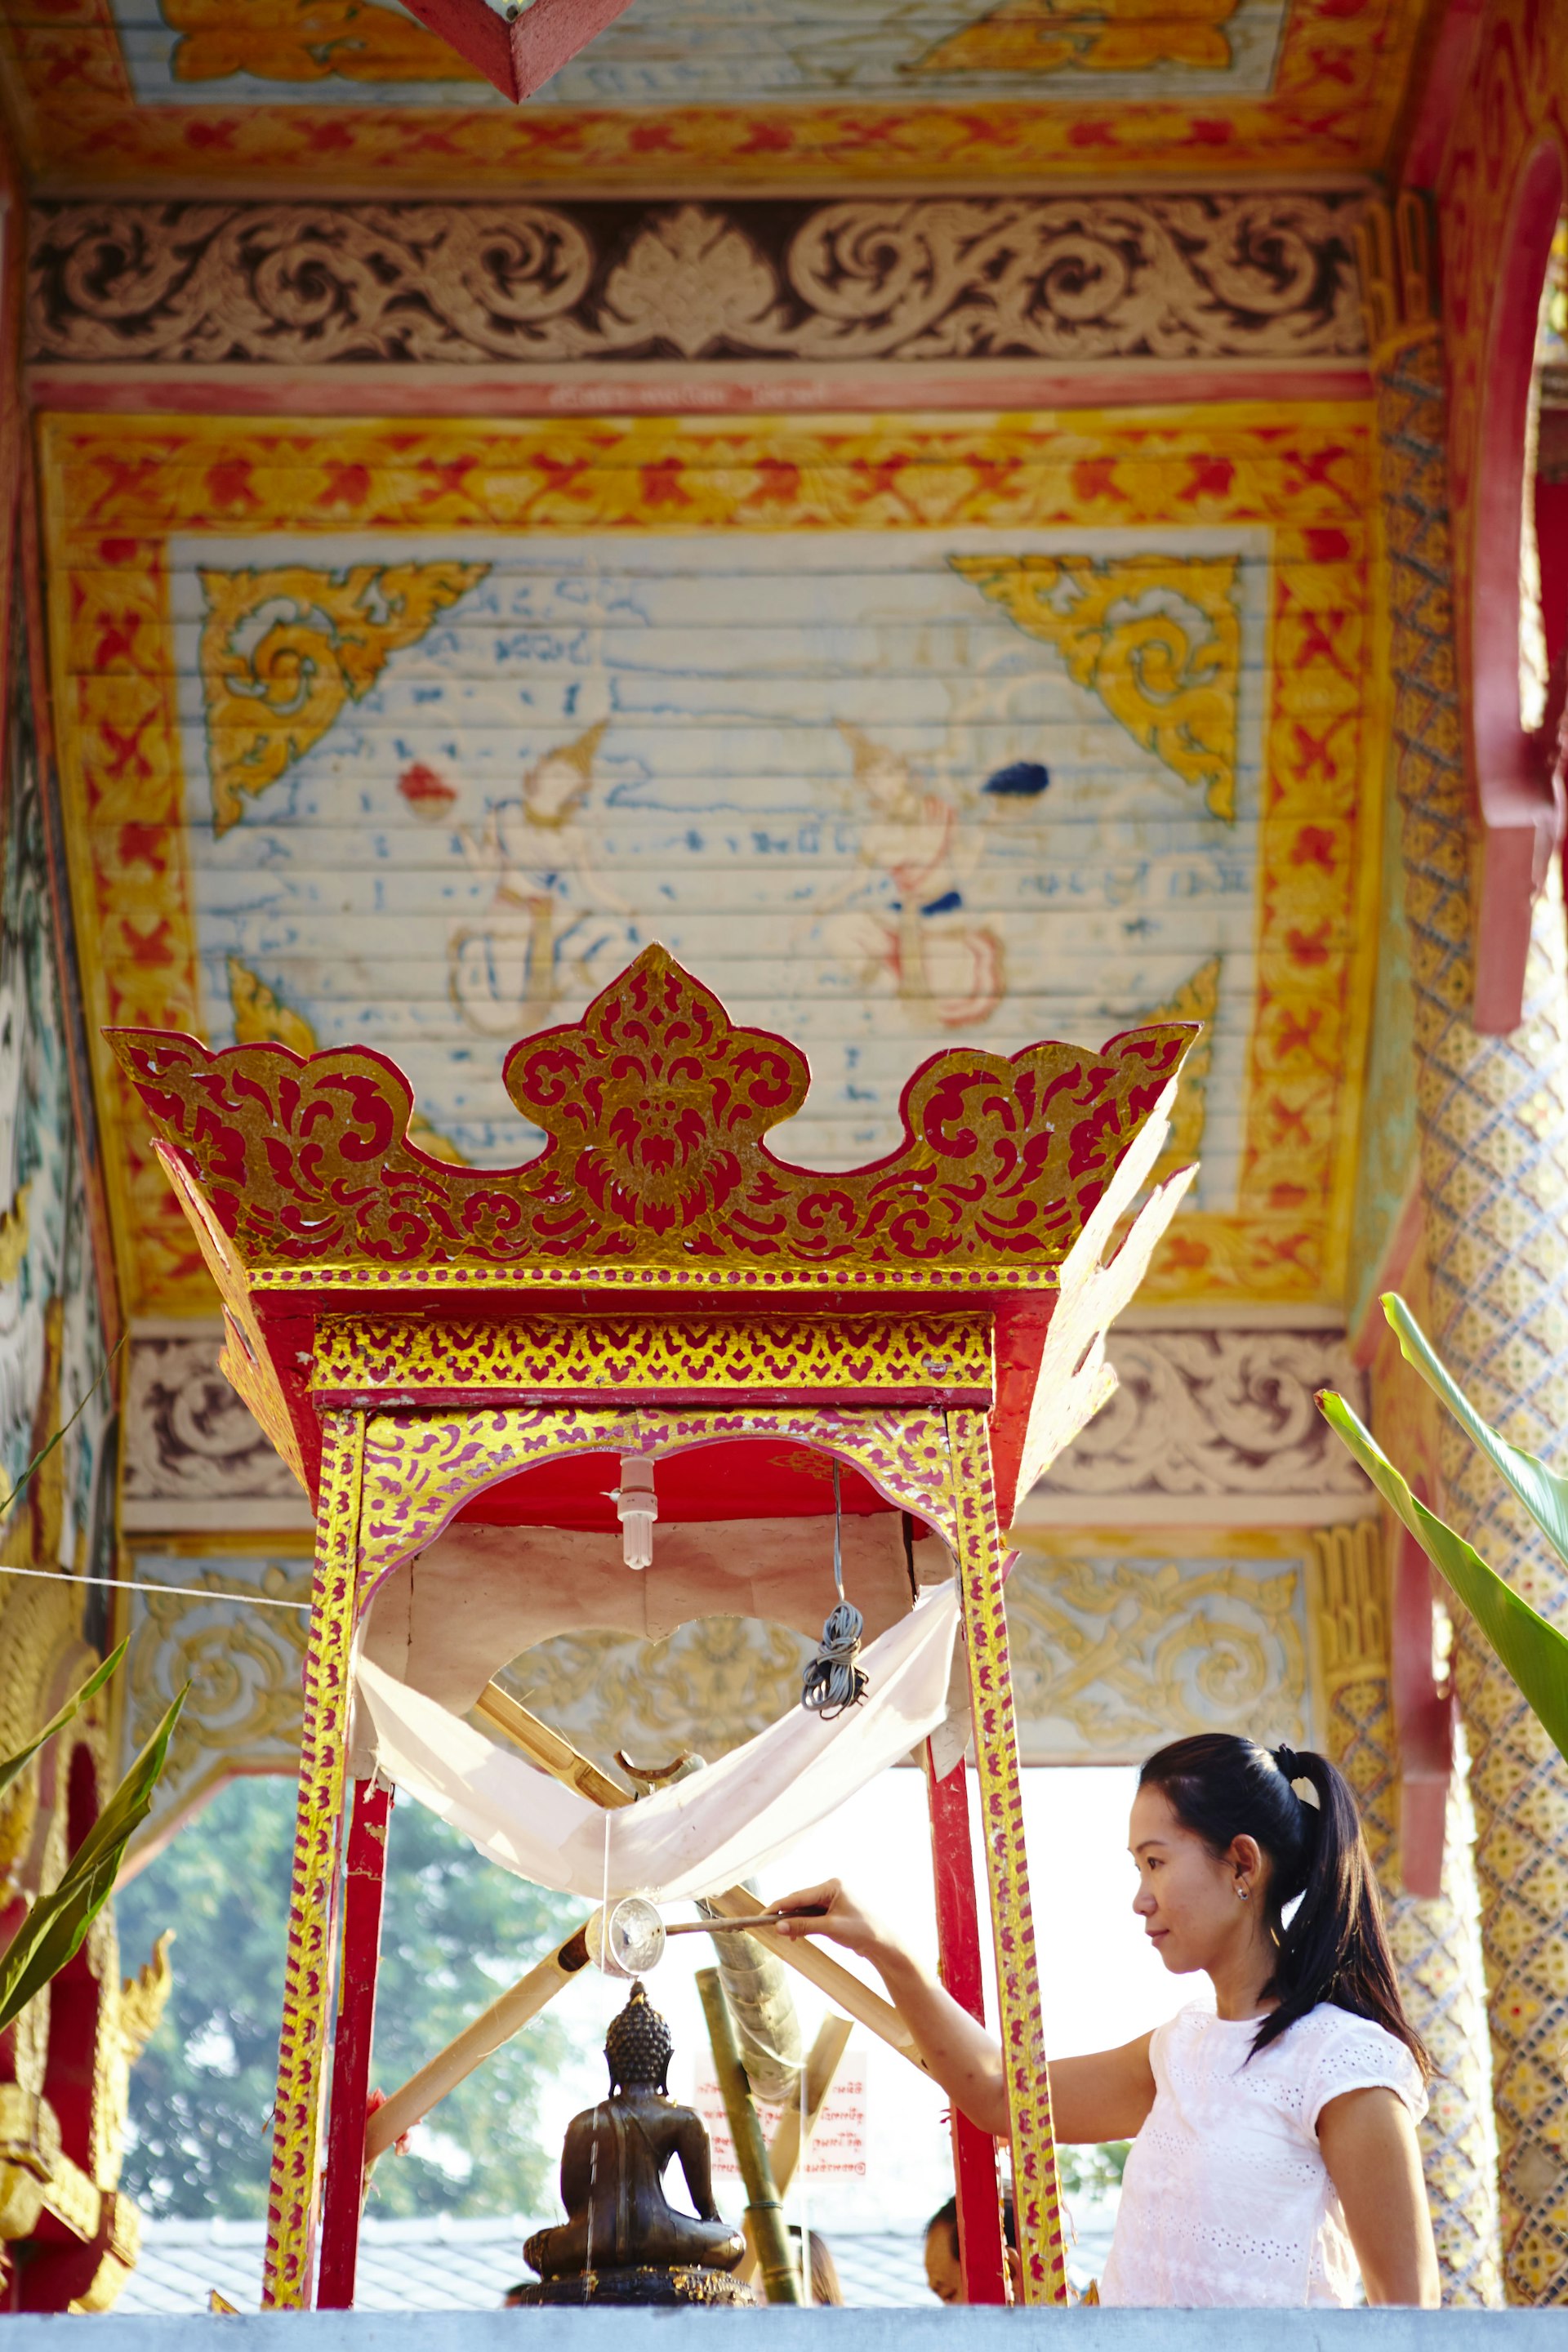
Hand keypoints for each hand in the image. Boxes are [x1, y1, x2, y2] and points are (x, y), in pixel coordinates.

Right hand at [768, 1878, 892, 1960]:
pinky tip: (797, 1935)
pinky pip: (812, 1915)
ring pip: (805, 1909)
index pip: (799, 1895)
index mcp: (832, 1886)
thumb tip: (779, 1927)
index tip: (763, 1915)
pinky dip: (804, 1924)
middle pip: (800, 1900)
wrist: (882, 1943)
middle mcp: (831, 1889)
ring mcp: (832, 1899)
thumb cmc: (861, 1931)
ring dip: (795, 1921)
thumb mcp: (830, 1928)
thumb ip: (803, 1926)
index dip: (779, 1906)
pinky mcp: (833, 1911)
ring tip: (786, 1935)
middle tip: (769, 1926)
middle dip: (786, 1914)